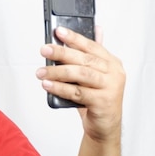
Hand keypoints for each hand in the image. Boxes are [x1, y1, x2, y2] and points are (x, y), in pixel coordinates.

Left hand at [37, 26, 125, 141]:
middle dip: (62, 53)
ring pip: (81, 75)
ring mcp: (110, 88)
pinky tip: (47, 85)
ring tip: (41, 71)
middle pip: (85, 59)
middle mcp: (114, 73)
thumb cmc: (97, 99)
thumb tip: (94, 29)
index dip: (75, 38)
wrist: (104, 126)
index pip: (91, 46)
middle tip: (44, 50)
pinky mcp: (102, 102)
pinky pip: (77, 93)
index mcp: (112, 63)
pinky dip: (60, 88)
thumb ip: (92, 55)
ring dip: (58, 72)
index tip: (59, 32)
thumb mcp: (94, 76)